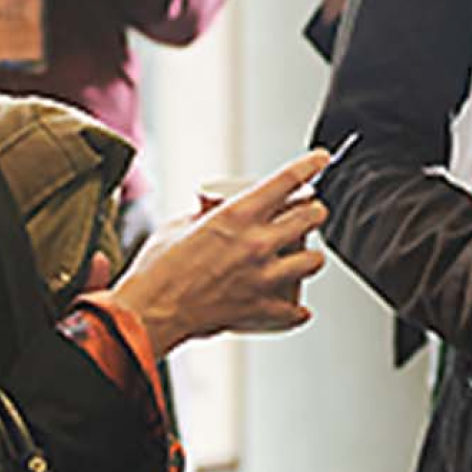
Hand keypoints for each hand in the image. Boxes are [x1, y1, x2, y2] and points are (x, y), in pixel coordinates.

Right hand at [98, 150, 329, 351]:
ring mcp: (263, 277)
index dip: (310, 165)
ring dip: (311, 256)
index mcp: (237, 215)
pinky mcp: (260, 308)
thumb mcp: (179, 225)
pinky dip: (296, 309)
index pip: (287, 180)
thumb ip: (206, 215)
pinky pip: (295, 310)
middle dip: (314, 211)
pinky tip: (295, 307)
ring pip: (314, 261)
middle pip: (311, 217)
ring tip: (304, 257)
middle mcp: (257, 242)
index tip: (321, 159)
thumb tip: (214, 212)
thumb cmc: (158, 268)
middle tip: (310, 213)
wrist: (149, 312)